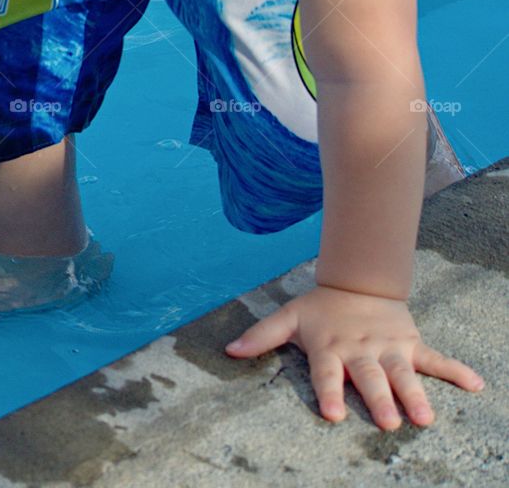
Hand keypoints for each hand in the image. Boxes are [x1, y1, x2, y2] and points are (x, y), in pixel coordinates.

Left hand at [225, 284, 484, 429]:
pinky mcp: (411, 344)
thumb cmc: (321, 309)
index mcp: (330, 348)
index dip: (330, 392)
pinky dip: (457, 371)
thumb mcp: (289, 317)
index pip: (327, 373)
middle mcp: (361, 350)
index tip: (334, 414)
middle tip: (389, 422)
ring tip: (425, 417)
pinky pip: (436, 359)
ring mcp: (389, 348)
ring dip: (415, 394)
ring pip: (404, 373)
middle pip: (370, 378)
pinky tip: (475, 385)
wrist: (358, 282)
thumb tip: (228, 351)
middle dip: (380, 399)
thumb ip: (261, 336)